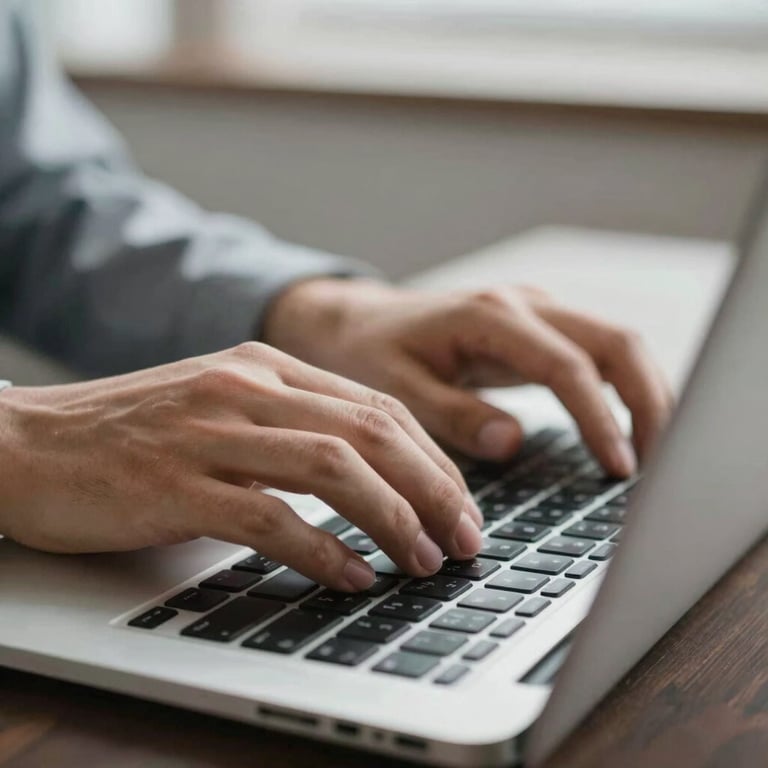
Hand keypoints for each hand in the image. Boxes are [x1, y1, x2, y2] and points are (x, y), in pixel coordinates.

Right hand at [0, 343, 482, 589]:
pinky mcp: (176, 482)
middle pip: (372, 431)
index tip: (461, 503)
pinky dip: (321, 550)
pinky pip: (269, 516)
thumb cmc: (130, 432)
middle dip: (433, 489)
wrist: (28, 442)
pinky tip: (352, 575)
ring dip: (392, 518)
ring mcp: (211, 431)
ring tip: (423, 560)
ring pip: (333, 468)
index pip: (377, 406)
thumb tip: (369, 477)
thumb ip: (289, 426)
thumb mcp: (222, 406)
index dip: (432, 459)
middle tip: (465, 538)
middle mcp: (246, 388)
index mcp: (265, 366)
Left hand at [265, 280, 672, 475]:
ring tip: (657, 450)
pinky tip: (627, 426)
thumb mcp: (396, 389)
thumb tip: (513, 441)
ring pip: (616, 342)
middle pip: (615, 342)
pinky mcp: (536, 327)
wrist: (357, 322)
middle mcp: (521, 305)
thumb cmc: (369, 353)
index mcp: (488, 318)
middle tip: (662, 463)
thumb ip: (453, 414)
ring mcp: (533, 311)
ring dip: (644, 393)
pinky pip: (596, 351)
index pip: (567, 366)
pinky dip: (622, 387)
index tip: (620, 467)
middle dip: (648, 401)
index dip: (600, 418)